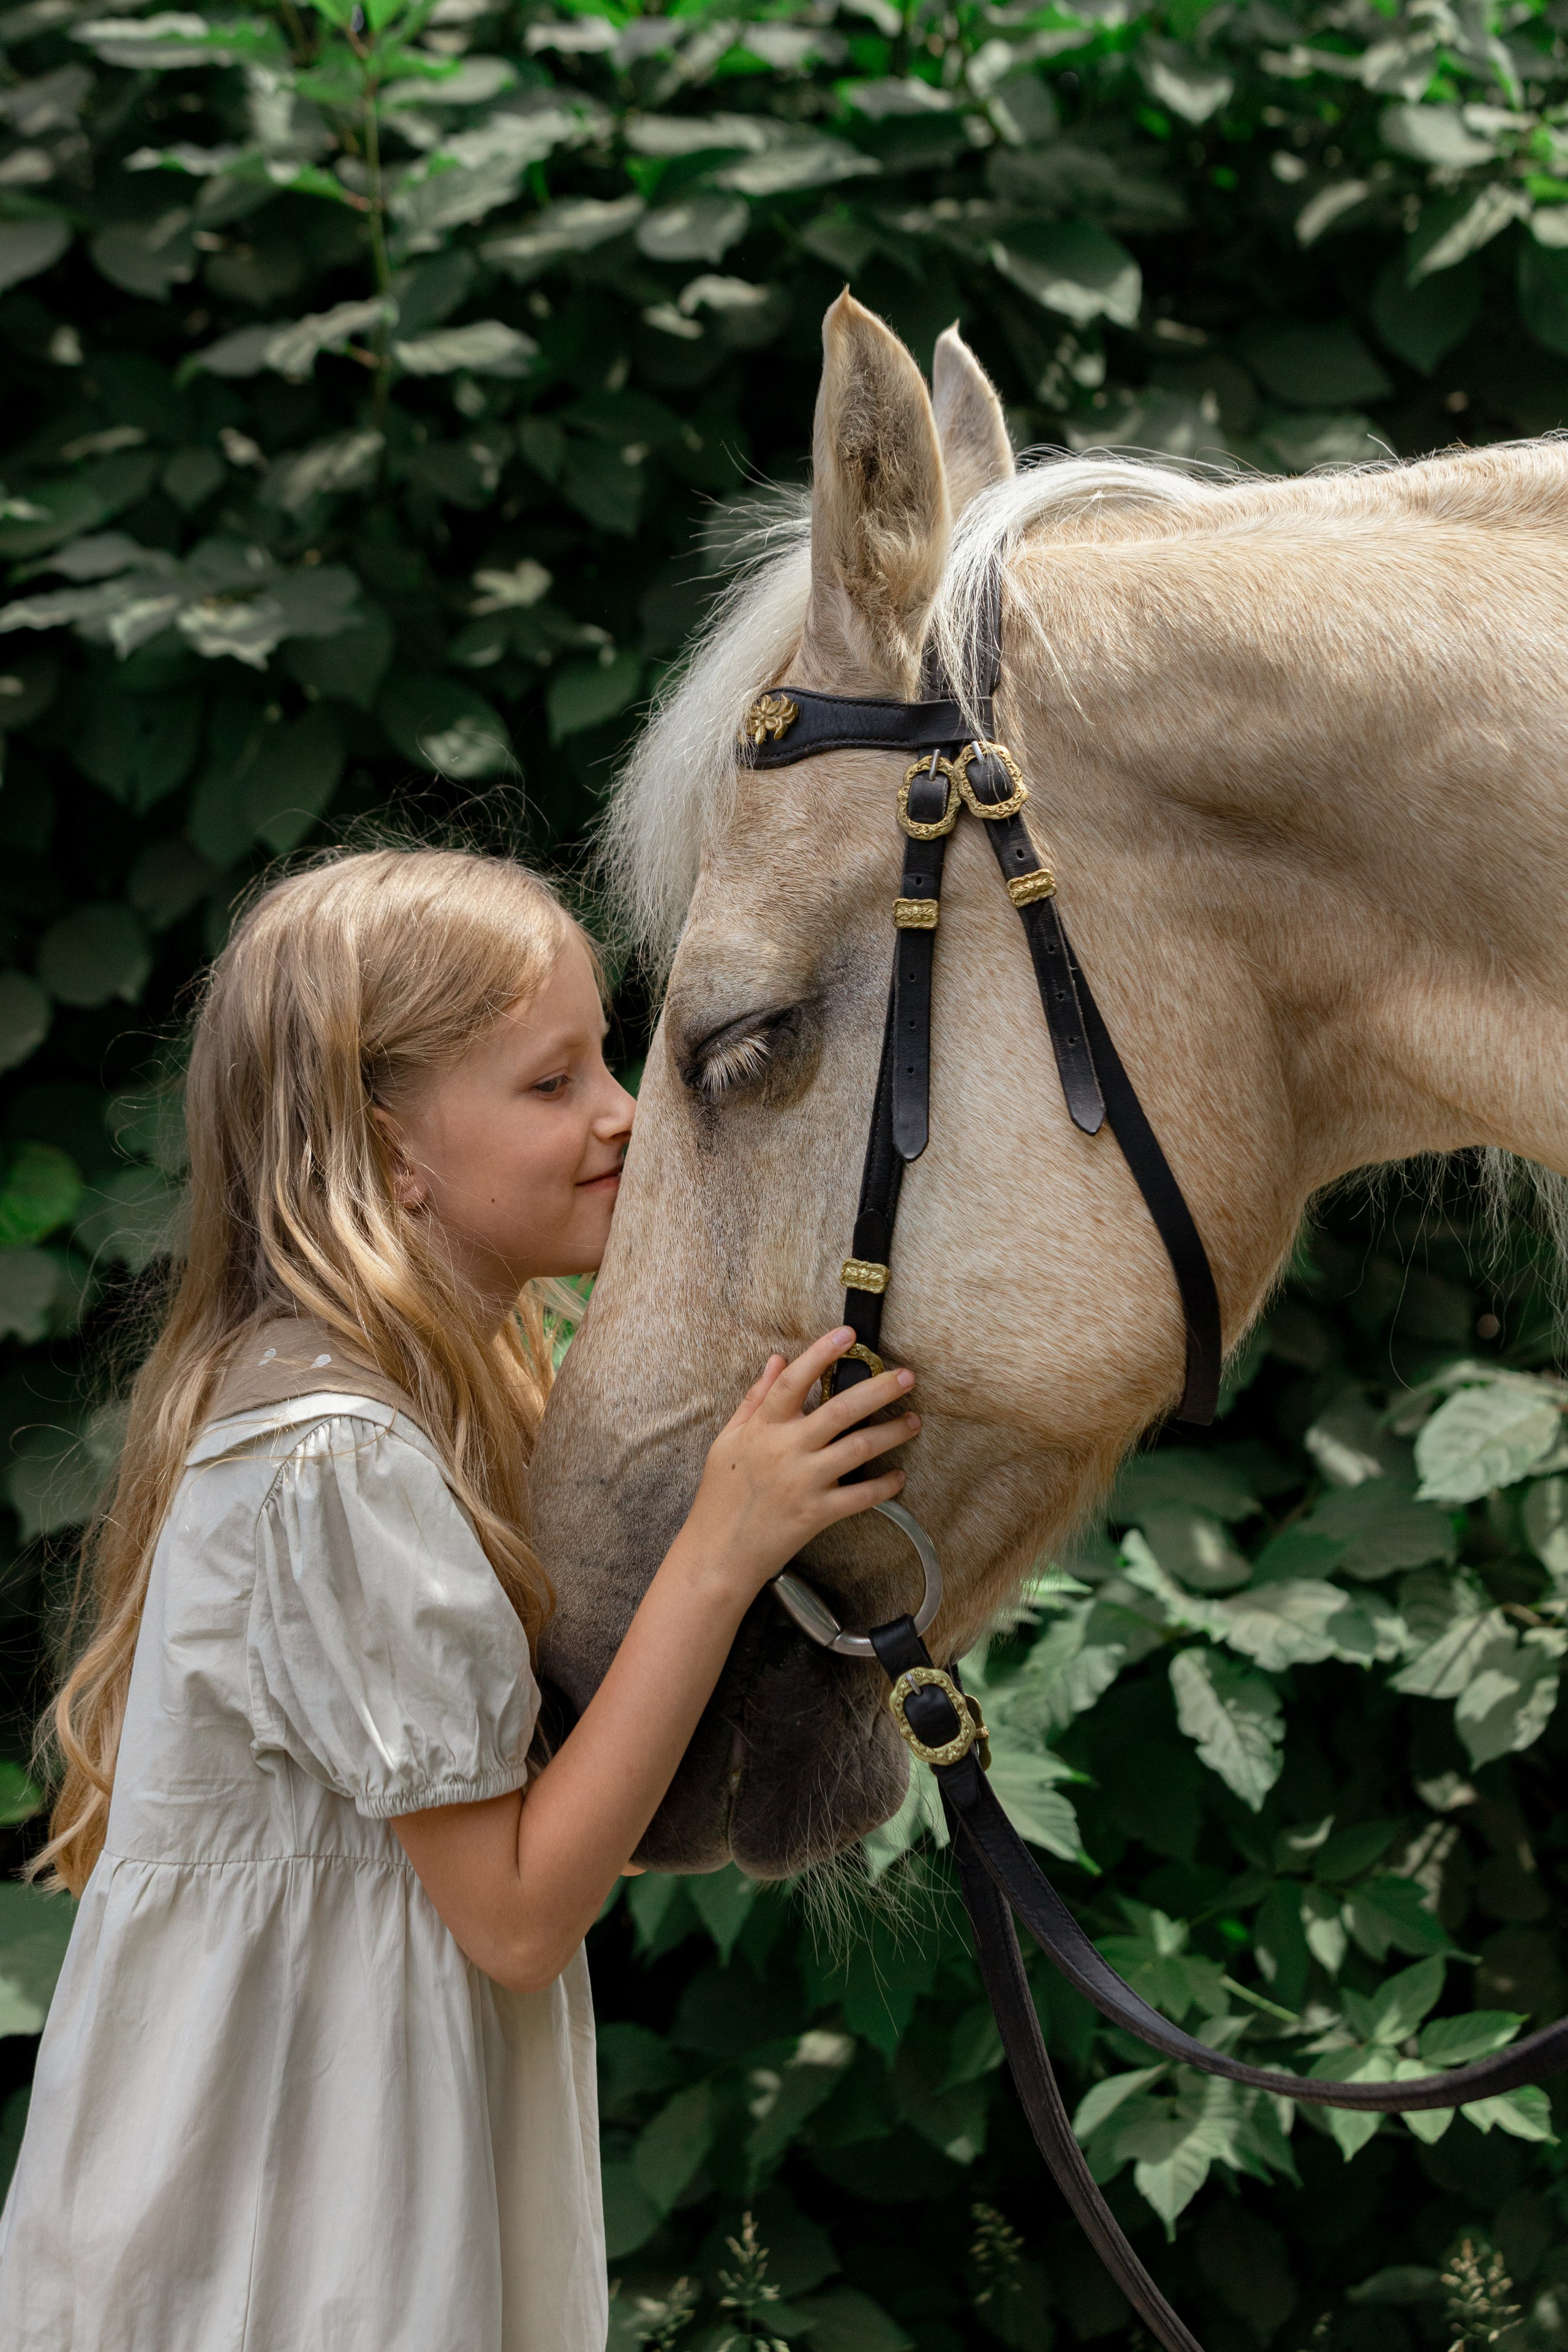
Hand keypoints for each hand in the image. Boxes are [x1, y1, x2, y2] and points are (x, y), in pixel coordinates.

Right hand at [674, 1327, 919, 1603]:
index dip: (821, 1353)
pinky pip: (860, 1497)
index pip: (794, 1381)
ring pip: (859, 1448)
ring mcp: (804, 1482)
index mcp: (763, 1428)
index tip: (848, 1335)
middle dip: (879, 1389)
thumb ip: (755, 1399)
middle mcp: (786, 1450)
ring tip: (913, 1421)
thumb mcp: (729, 1440)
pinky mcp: (817, 1513)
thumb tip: (776, 1360)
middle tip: (907, 1376)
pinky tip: (899, 1475)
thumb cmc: (721, 1494)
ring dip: (891, 1432)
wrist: (718, 1552)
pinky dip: (885, 1486)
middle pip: (840, 1410)